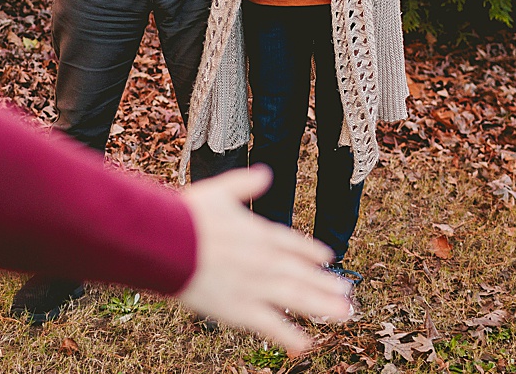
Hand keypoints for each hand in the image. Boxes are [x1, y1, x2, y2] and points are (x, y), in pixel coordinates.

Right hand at [177, 167, 352, 352]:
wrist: (167, 242)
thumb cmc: (187, 216)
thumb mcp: (219, 191)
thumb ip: (245, 184)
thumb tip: (266, 172)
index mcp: (257, 232)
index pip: (291, 243)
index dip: (309, 250)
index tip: (327, 257)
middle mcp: (262, 260)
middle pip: (301, 273)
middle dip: (325, 283)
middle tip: (348, 292)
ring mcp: (254, 286)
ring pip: (295, 298)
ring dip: (321, 306)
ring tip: (344, 313)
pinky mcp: (239, 308)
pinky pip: (270, 324)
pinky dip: (289, 334)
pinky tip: (306, 343)